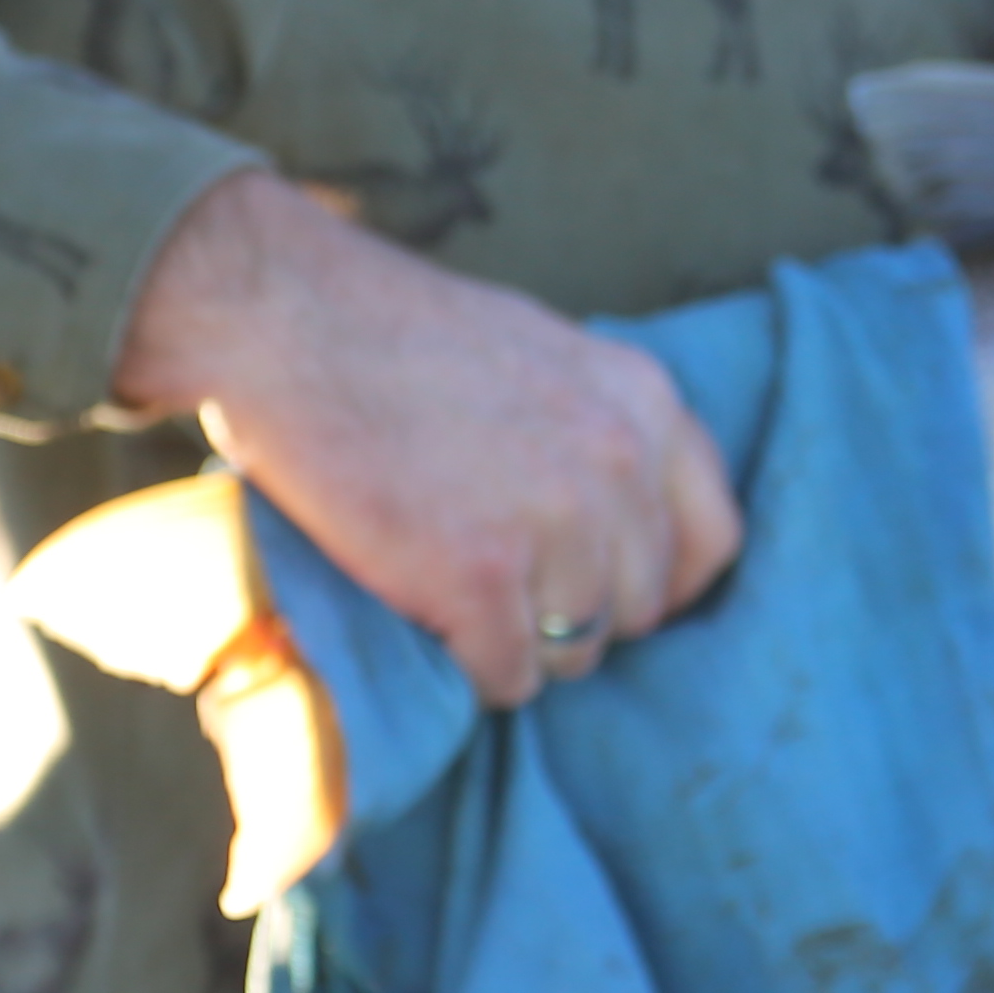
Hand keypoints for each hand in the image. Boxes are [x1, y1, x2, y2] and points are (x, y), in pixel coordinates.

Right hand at [113, 167, 741, 702]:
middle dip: (579, 611)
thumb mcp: (545, 354)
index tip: (608, 590)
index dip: (659, 580)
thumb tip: (624, 524)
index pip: (711, 538)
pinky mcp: (478, 576)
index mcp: (645, 401)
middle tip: (504, 591)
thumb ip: (600, 428)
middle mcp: (619, 462)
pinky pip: (508, 675)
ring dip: (521, 643)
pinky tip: (426, 619)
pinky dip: (469, 669)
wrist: (281, 317)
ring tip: (455, 597)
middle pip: (641, 604)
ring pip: (576, 650)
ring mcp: (554, 522)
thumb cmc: (393, 334)